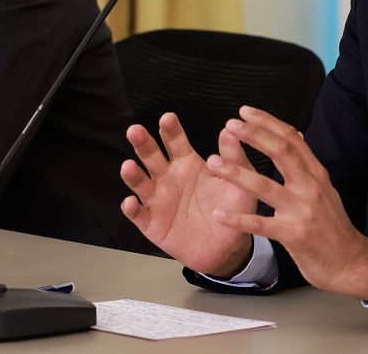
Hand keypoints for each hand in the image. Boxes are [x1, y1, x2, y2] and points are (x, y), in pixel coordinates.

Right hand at [119, 112, 257, 275]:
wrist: (227, 248)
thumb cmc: (233, 210)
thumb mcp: (239, 184)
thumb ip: (233, 159)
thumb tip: (230, 131)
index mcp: (187, 163)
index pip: (175, 141)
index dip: (170, 130)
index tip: (167, 118)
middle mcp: (168, 177)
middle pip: (151, 156)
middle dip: (142, 143)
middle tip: (135, 130)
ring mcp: (158, 199)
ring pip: (139, 182)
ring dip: (132, 174)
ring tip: (128, 166)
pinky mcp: (151, 223)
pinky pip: (138, 214)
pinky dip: (131, 208)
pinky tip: (130, 202)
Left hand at [206, 106, 367, 300]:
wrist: (351, 263)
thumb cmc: (332, 226)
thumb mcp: (324, 189)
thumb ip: (306, 164)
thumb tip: (295, 134)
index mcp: (316, 174)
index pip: (292, 139)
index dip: (268, 122)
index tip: (245, 111)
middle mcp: (310, 187)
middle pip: (282, 152)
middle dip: (254, 136)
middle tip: (230, 124)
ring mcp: (303, 211)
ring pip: (266, 187)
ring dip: (237, 173)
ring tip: (213, 162)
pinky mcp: (295, 235)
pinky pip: (261, 225)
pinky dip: (238, 220)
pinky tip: (218, 215)